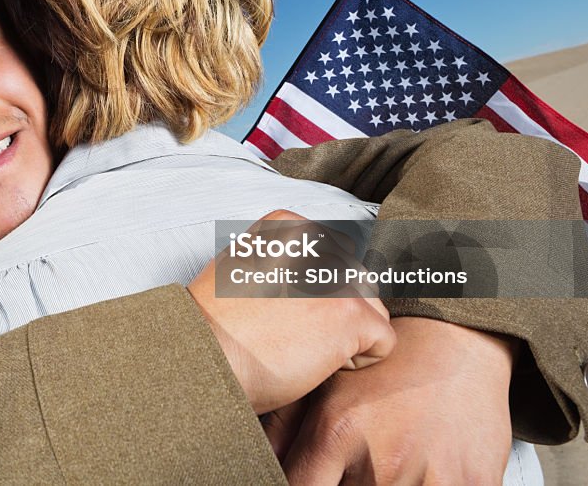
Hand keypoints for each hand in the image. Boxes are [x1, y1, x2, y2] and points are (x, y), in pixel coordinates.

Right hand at [187, 211, 395, 413]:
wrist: (204, 356)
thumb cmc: (214, 326)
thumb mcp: (241, 266)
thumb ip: (281, 259)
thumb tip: (309, 276)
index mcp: (288, 225)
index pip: (335, 254)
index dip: (318, 291)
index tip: (287, 310)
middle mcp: (317, 241)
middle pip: (357, 280)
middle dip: (338, 312)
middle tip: (298, 335)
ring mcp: (336, 277)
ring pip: (374, 310)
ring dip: (350, 335)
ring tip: (305, 348)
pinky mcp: (351, 315)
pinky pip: (383, 341)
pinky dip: (359, 362)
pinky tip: (318, 363)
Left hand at [282, 316, 518, 484]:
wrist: (456, 346)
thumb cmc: (388, 371)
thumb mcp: (330, 391)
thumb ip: (290, 432)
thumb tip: (265, 460)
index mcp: (338, 433)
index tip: (309, 480)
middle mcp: (382, 459)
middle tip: (358, 467)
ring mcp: (429, 477)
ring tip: (390, 466)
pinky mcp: (473, 485)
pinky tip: (422, 471)